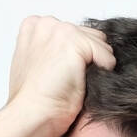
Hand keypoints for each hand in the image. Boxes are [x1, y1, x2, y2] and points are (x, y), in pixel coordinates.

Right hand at [5, 15, 115, 136]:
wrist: (32, 114)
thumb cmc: (31, 99)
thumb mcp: (33, 64)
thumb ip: (48, 49)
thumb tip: (69, 53)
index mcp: (34, 25)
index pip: (73, 31)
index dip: (77, 54)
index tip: (66, 72)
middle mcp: (47, 23)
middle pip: (89, 34)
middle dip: (89, 56)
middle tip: (74, 80)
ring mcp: (61, 31)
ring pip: (100, 42)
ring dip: (96, 63)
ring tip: (78, 82)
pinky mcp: (76, 43)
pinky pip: (106, 54)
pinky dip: (105, 71)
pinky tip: (86, 84)